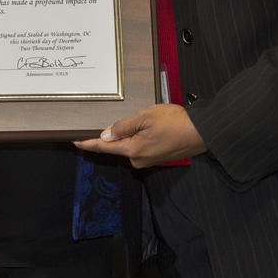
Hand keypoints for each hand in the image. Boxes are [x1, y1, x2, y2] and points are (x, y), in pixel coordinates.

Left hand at [74, 104, 204, 167]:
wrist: (202, 132)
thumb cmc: (174, 122)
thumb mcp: (145, 117)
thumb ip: (123, 126)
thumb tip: (105, 135)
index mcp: (133, 150)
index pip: (104, 147)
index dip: (88, 144)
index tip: (75, 141)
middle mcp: (139, 160)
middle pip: (118, 147)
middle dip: (114, 134)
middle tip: (115, 118)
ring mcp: (149, 160)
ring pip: (131, 146)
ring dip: (130, 134)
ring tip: (141, 119)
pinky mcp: (158, 157)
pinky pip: (141, 147)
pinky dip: (140, 137)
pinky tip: (149, 126)